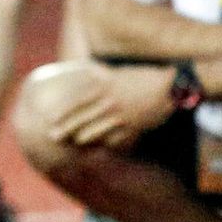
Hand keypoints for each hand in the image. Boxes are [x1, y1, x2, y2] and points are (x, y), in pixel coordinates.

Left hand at [42, 62, 179, 148]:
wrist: (171, 86)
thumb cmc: (144, 76)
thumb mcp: (120, 73)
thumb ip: (103, 77)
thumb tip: (85, 74)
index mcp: (106, 87)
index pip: (78, 101)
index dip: (63, 111)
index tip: (50, 118)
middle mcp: (110, 103)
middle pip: (82, 118)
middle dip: (66, 128)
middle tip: (53, 136)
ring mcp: (121, 117)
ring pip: (96, 131)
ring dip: (82, 138)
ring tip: (72, 143)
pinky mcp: (132, 128)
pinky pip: (114, 139)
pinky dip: (105, 144)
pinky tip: (98, 148)